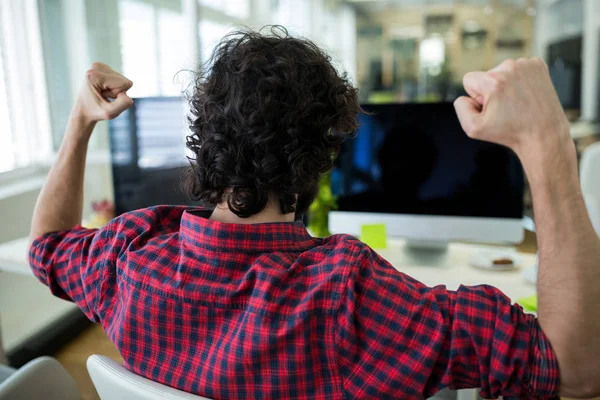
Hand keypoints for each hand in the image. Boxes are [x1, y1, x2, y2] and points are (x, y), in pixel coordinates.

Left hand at [74, 62, 133, 123]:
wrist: (83, 110)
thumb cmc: (95, 112)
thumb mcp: (109, 113)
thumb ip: (122, 104)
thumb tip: (129, 97)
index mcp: (94, 75)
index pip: (124, 83)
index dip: (118, 95)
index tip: (104, 98)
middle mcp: (96, 66)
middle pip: (124, 80)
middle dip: (117, 92)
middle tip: (103, 96)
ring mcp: (99, 65)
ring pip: (123, 80)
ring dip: (115, 90)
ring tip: (102, 94)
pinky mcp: (102, 67)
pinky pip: (120, 79)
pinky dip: (114, 87)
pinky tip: (103, 90)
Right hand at [454, 58, 569, 155]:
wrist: (544, 133)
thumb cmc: (510, 132)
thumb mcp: (474, 128)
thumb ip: (460, 108)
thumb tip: (464, 96)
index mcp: (494, 81)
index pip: (469, 79)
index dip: (476, 97)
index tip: (491, 108)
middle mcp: (510, 67)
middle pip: (487, 75)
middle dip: (492, 90)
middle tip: (507, 108)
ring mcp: (526, 64)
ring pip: (503, 72)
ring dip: (507, 85)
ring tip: (518, 102)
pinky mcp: (538, 65)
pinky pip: (518, 69)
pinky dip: (520, 81)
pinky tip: (526, 94)